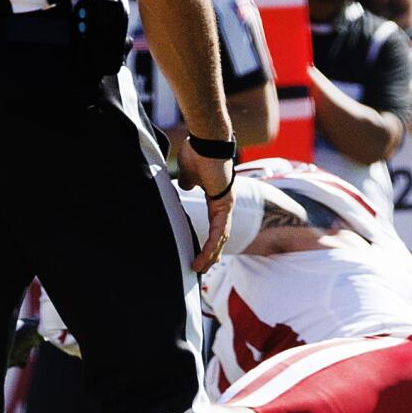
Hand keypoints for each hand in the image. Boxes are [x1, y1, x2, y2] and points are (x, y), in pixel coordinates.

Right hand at [176, 140, 233, 271]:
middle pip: (221, 237)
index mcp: (218, 199)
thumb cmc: (198, 152)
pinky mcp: (224, 205)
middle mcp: (225, 204)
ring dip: (210, 256)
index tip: (198, 254)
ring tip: (198, 269)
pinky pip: (219, 231)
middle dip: (211, 255)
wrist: (207, 142)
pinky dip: (212, 246)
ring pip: (221, 238)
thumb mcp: (189, 173)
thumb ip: (188, 182)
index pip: (215, 227)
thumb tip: (184, 187)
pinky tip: (203, 258)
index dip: (209, 242)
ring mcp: (227, 205)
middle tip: (199, 270)